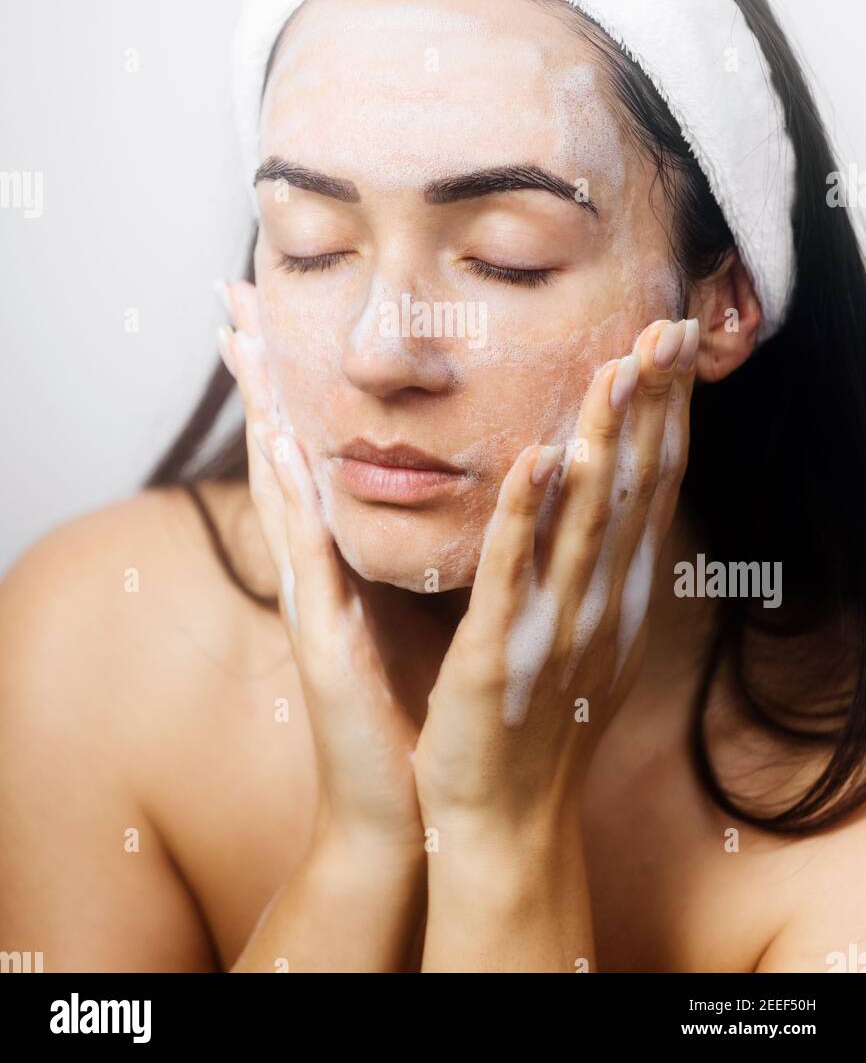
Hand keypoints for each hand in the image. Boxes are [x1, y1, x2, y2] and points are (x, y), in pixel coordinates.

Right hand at [219, 280, 426, 862]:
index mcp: (345, 560)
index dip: (292, 382)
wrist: (408, 810)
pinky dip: (297, 495)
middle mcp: (318, 570)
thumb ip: (422, 549)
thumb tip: (465, 485)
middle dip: (259, 374)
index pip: (315, 451)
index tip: (277, 313)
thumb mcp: (421, 610)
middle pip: (281, 451)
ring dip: (263, 413)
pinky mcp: (321, 642)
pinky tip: (288, 441)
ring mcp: (312, 602)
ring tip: (245, 344)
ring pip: (280, 489)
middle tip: (231, 297)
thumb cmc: (417, 709)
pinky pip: (312, 555)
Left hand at [411, 316, 697, 842]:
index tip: (676, 343)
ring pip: (586, 518)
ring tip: (614, 367)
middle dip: (654, 403)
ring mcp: (555, 627)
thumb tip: (608, 490)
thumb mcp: (587, 633)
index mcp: (618, 594)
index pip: (652, 484)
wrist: (503, 818)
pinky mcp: (497, 651)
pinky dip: (526, 514)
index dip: (668, 411)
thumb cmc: (539, 719)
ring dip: (603, 439)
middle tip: (668, 325)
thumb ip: (599, 564)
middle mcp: (602, 603)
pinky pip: (513, 573)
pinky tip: (534, 458)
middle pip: (636, 486)